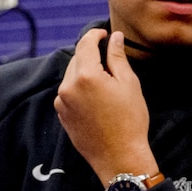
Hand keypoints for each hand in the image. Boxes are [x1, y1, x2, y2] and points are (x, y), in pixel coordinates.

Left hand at [55, 29, 159, 185]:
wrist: (119, 157)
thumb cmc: (129, 121)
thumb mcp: (129, 84)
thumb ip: (118, 57)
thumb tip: (114, 37)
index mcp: (86, 76)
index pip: (85, 44)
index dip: (95, 34)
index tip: (104, 33)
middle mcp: (68, 87)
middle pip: (77, 59)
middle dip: (90, 53)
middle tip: (109, 57)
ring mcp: (62, 102)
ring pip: (71, 75)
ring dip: (84, 71)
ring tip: (105, 80)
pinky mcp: (62, 115)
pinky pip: (68, 92)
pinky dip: (79, 87)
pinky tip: (96, 97)